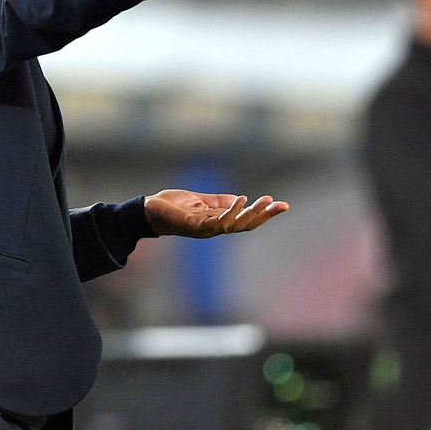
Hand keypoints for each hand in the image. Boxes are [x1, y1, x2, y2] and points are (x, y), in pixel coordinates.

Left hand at [143, 189, 287, 237]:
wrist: (148, 210)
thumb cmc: (172, 206)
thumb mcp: (201, 201)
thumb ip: (220, 202)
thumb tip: (242, 200)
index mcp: (218, 222)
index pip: (246, 220)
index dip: (264, 214)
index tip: (282, 205)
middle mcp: (214, 228)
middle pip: (245, 226)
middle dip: (264, 216)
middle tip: (281, 206)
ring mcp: (205, 229)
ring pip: (234, 226)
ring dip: (251, 214)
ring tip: (264, 202)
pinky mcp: (193, 226)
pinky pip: (216, 222)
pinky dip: (230, 212)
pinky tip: (241, 201)